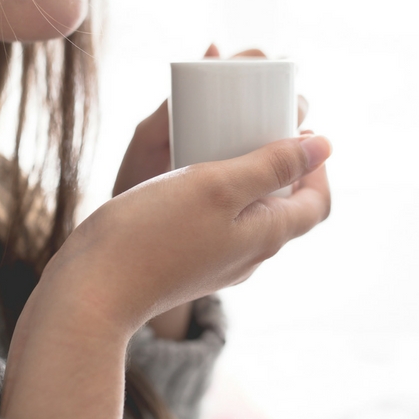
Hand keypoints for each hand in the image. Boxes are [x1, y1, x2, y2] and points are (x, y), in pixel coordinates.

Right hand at [113, 44, 310, 337]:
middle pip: (285, 209)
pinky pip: (218, 225)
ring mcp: (217, 263)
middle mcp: (248, 255)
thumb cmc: (153, 233)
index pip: (317, 203)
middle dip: (281, 167)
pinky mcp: (187, 263)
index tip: (294, 132)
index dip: (317, 167)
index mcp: (265, 236)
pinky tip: (186, 177)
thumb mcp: (218, 185)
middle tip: (254, 129)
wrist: (94, 288)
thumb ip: (272, 165)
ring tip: (218, 146)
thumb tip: (325, 145)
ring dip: (246, 179)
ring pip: (249, 216)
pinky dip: (216, 196)